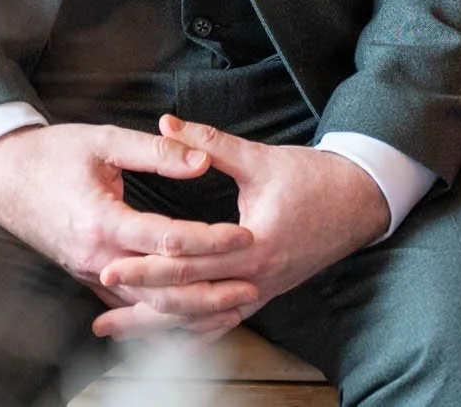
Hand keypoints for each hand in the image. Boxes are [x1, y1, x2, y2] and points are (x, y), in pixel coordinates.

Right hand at [0, 122, 257, 337]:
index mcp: (101, 220)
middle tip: (251, 288)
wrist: (0, 176)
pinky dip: (161, 314)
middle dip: (209, 291)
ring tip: (230, 309)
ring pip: (146, 305)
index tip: (245, 235)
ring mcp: (88, 271)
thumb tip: (201, 162)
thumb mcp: (104, 141)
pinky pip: (128, 304)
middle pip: (161, 288)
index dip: (210, 239)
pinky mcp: (85, 276)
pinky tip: (189, 317)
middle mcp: (95, 256)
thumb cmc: (51, 153)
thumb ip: (156, 152)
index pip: (168, 239)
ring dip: (190, 310)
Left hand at [96, 116, 388, 336]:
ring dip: (156, 324)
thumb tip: (166, 123)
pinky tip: (160, 336)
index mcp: (254, 244)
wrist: (360, 202)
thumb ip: (210, 144)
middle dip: (141, 295)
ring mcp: (261, 292)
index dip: (148, 260)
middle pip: (189, 295)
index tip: (111, 259)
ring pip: (201, 319)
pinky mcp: (264, 294)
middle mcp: (256, 278)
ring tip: (113, 326)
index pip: (191, 258)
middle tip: (100, 289)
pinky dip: (189, 330)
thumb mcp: (260, 158)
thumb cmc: (314, 178)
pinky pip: (221, 321)